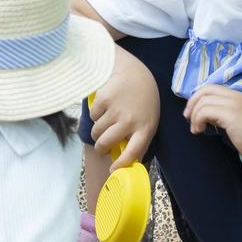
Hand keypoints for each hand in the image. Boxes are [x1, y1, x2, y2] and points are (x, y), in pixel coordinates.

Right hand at [88, 48, 160, 170]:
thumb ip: (139, 139)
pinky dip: (95, 114)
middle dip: (100, 148)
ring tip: (106, 121)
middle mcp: (130, 120)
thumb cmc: (143, 101)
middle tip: (101, 146)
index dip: (121, 164)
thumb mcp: (148, 120)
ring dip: (98, 130)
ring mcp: (116, 110)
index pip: (133, 152)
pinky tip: (105, 106)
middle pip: (106, 143)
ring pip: (96, 131)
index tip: (112, 169)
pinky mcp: (103, 99)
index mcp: (145, 128)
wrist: (134, 72)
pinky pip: (92, 116)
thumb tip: (128, 162)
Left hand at [184, 85, 241, 158]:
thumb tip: (204, 114)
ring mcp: (232, 103)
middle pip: (204, 90)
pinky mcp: (229, 114)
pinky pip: (205, 111)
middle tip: (188, 118)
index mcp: (236, 95)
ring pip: (202, 102)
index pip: (210, 87)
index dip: (197, 97)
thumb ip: (223, 112)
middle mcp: (234, 95)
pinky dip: (198, 120)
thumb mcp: (237, 118)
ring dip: (194, 116)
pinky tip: (200, 130)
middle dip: (192, 104)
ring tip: (196, 129)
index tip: (193, 112)